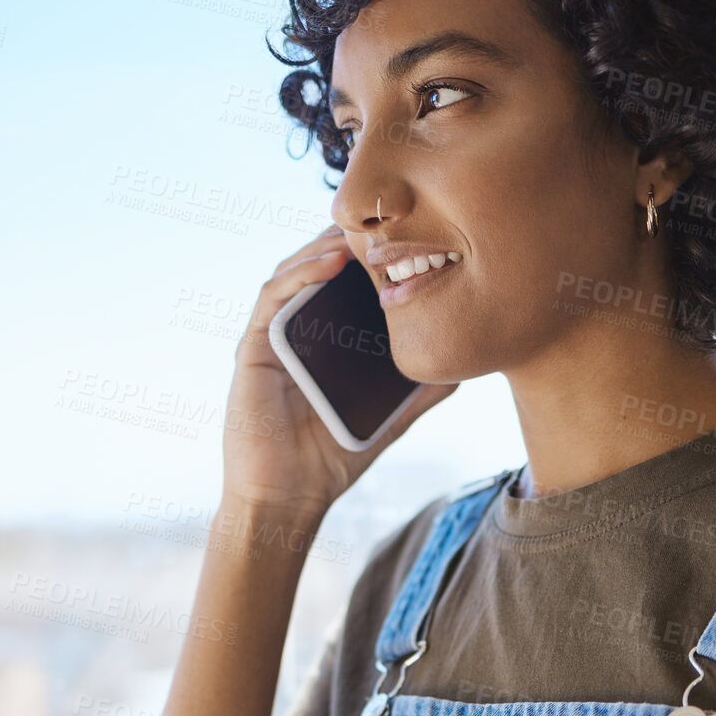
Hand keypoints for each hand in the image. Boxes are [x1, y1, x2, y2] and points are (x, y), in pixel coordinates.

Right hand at [221, 226, 457, 519]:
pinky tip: (330, 263)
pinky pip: (272, 299)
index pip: (342, 285)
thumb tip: (462, 372)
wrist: (289, 498)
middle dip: (348, 238)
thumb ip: (418, 395)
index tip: (404, 235)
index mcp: (322, 342)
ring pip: (293, 271)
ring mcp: (271, 337)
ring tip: (360, 230)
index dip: (368, 256)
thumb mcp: (388, 420)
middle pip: (317, 268)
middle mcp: (294, 332)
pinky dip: (299, 274)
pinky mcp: (253, 349)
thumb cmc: (330, 460)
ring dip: (324, 245)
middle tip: (385, 216)